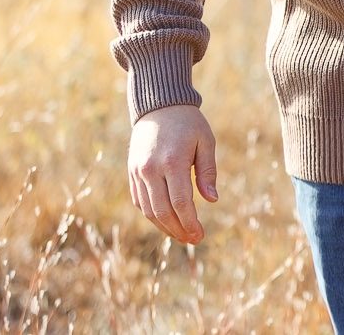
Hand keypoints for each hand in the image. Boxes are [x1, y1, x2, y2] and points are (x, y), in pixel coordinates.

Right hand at [128, 104, 217, 244]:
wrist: (158, 104)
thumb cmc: (188, 122)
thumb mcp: (205, 141)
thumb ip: (208, 171)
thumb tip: (211, 200)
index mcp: (172, 162)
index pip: (180, 203)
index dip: (190, 223)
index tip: (200, 235)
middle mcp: (151, 170)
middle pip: (162, 211)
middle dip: (178, 230)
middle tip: (193, 240)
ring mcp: (138, 172)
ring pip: (148, 210)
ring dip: (164, 227)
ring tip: (181, 235)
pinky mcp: (131, 172)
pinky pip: (139, 201)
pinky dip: (152, 214)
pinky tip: (166, 220)